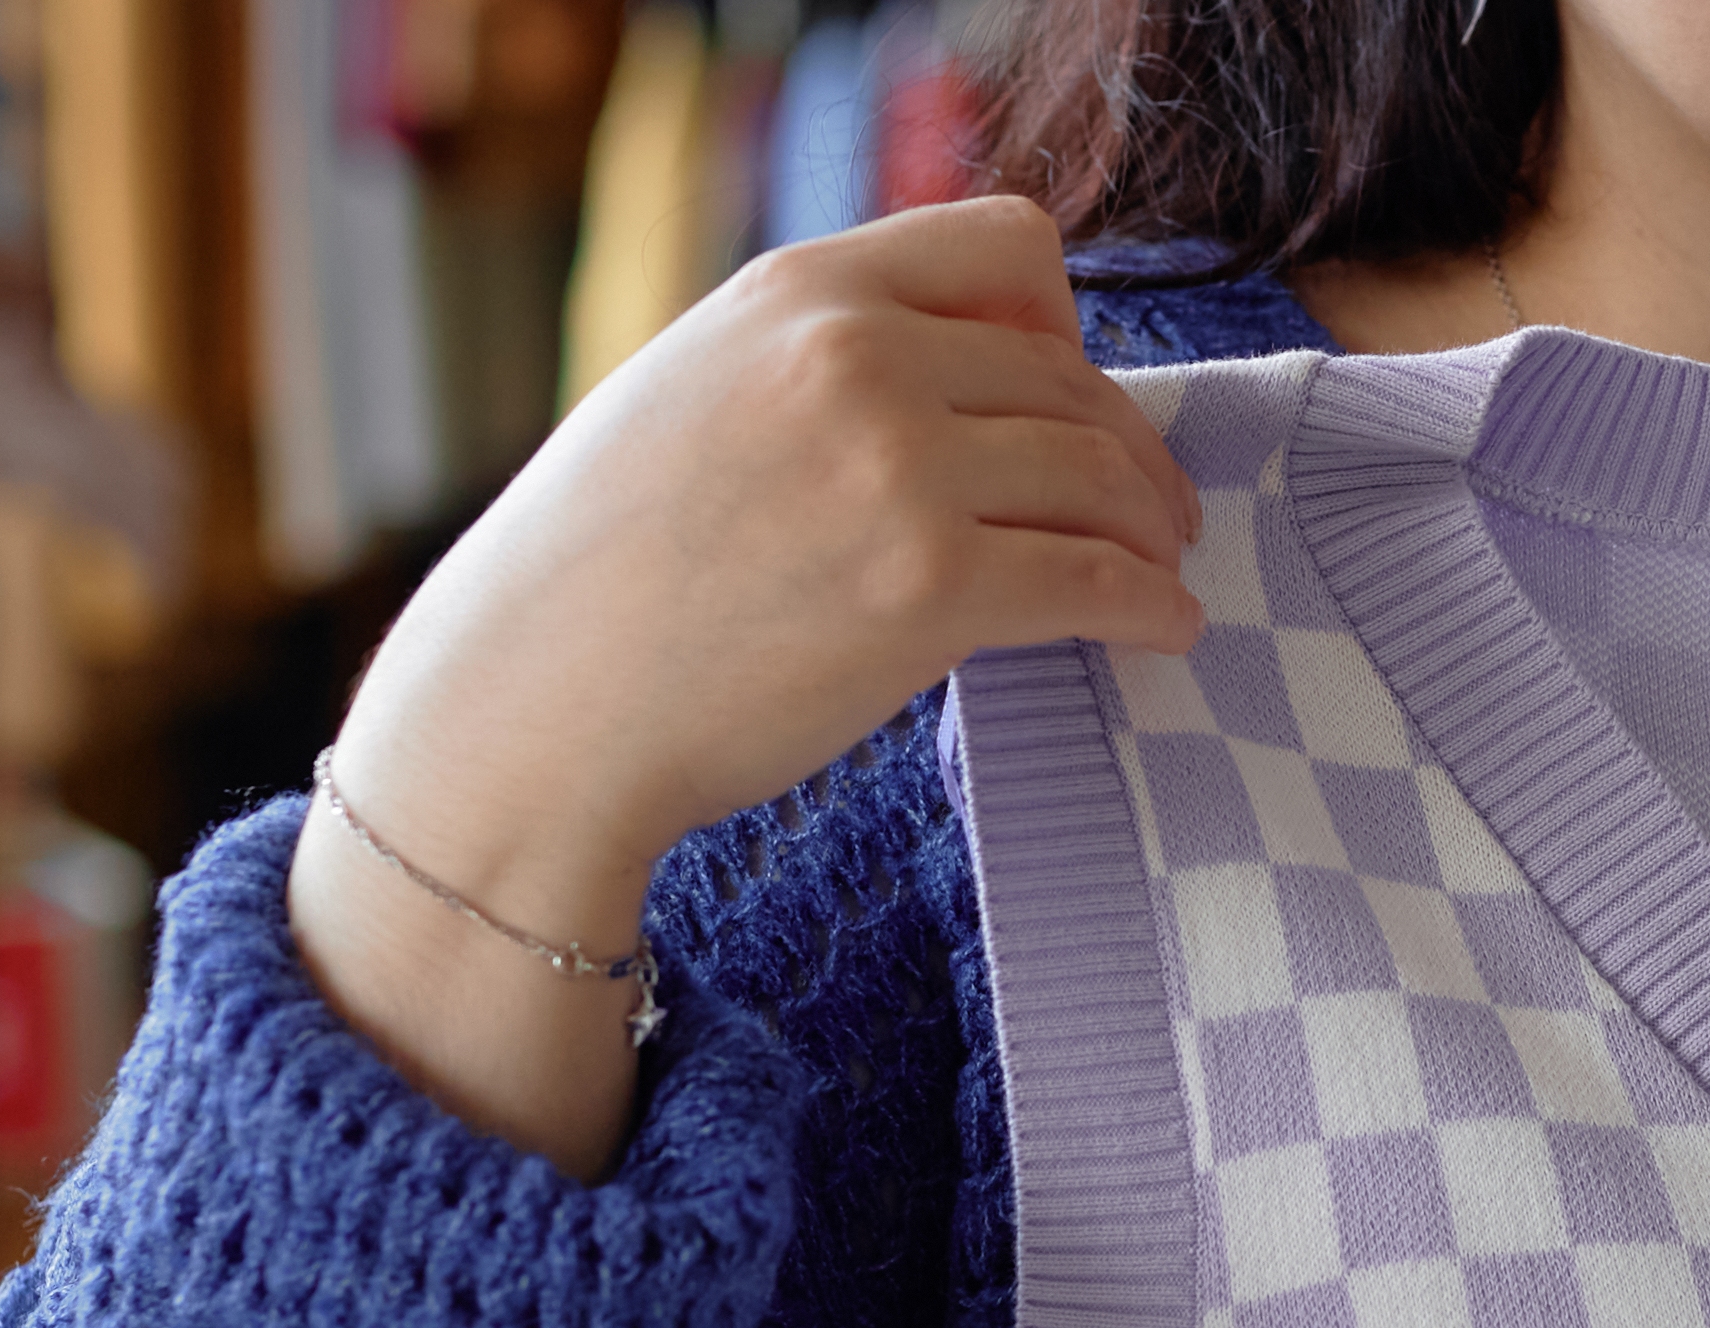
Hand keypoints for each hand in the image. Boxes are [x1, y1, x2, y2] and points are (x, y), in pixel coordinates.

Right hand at [294, 196, 1202, 1179]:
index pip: (1004, 245)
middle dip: (1125, 448)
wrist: (540, 700)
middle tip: (1155, 509)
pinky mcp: (934, 590)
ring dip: (1152, 529)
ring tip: (1164, 566)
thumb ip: (819, 359)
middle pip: (1068, 378)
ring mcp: (901, 471)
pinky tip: (1168, 629)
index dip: (1064, 323)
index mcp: (802, 291)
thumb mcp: (699, 390)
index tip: (1074, 392)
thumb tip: (959, 376)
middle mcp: (858, 358)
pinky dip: (1152, 607)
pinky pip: (1099, 583)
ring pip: (1099, 477)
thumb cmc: (608, 571)